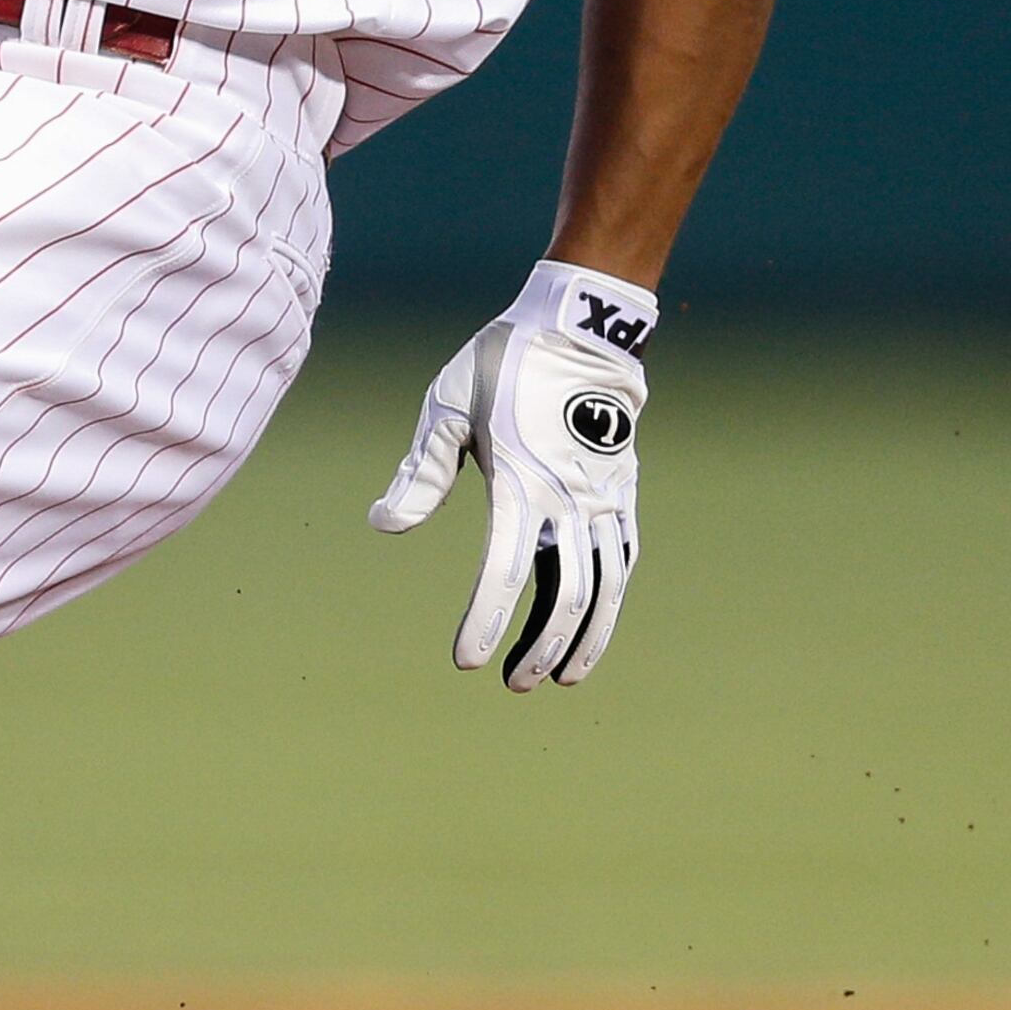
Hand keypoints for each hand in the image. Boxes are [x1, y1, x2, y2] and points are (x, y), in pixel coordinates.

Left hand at [367, 265, 652, 689]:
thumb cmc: (503, 364)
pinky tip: (595, 624)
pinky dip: (612, 599)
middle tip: (512, 683)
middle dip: (539, 646)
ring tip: (561, 677)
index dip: (486, 620)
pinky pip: (624, 557)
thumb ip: (421, 471)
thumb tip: (386, 526)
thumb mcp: (447, 406)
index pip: (504, 569)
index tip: (468, 661)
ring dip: (584, 637)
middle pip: (565, 592)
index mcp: (521, 479)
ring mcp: (605, 496)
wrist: (580, 326)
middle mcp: (570, 496)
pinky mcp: (624, 490)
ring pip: (605, 586)